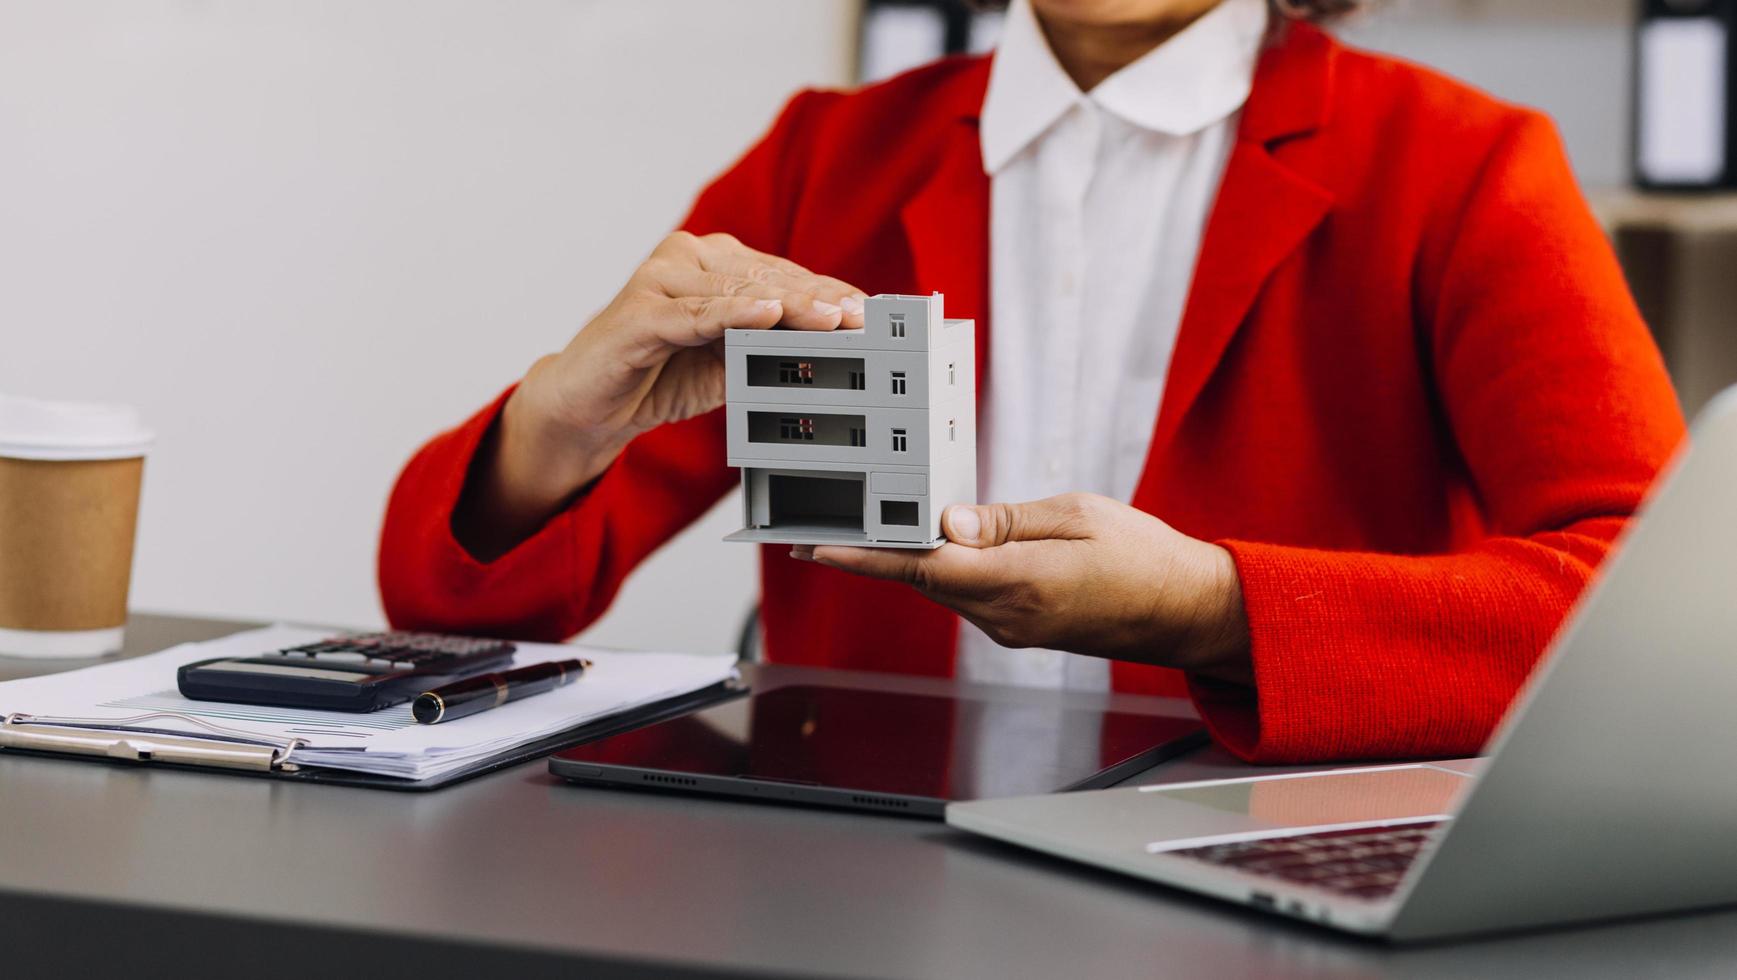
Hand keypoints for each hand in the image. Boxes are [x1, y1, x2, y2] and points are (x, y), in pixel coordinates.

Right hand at [457, 231, 865, 557]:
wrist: (588, 405)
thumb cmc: (657, 375)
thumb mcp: (726, 362)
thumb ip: (768, 346)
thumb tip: (829, 346)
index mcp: (710, 262)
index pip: (780, 275)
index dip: (826, 293)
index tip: (870, 312)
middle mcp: (686, 258)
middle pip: (766, 279)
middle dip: (819, 301)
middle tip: (863, 318)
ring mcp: (659, 279)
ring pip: (738, 292)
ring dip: (790, 307)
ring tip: (833, 319)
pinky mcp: (639, 312)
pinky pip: (696, 314)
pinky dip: (732, 315)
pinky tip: (768, 316)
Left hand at [793, 493, 1252, 682]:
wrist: (1188, 612)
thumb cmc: (1145, 557)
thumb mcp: (1076, 516)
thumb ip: (1006, 521)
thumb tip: (947, 523)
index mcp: (1021, 583)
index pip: (921, 567)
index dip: (862, 556)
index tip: (815, 547)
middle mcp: (1008, 617)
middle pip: (922, 578)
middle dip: (876, 549)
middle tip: (827, 520)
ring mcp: (1013, 629)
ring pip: (943, 587)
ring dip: (912, 558)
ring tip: (879, 519)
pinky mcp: (1020, 629)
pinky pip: (969, 596)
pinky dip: (947, 569)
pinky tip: (943, 541)